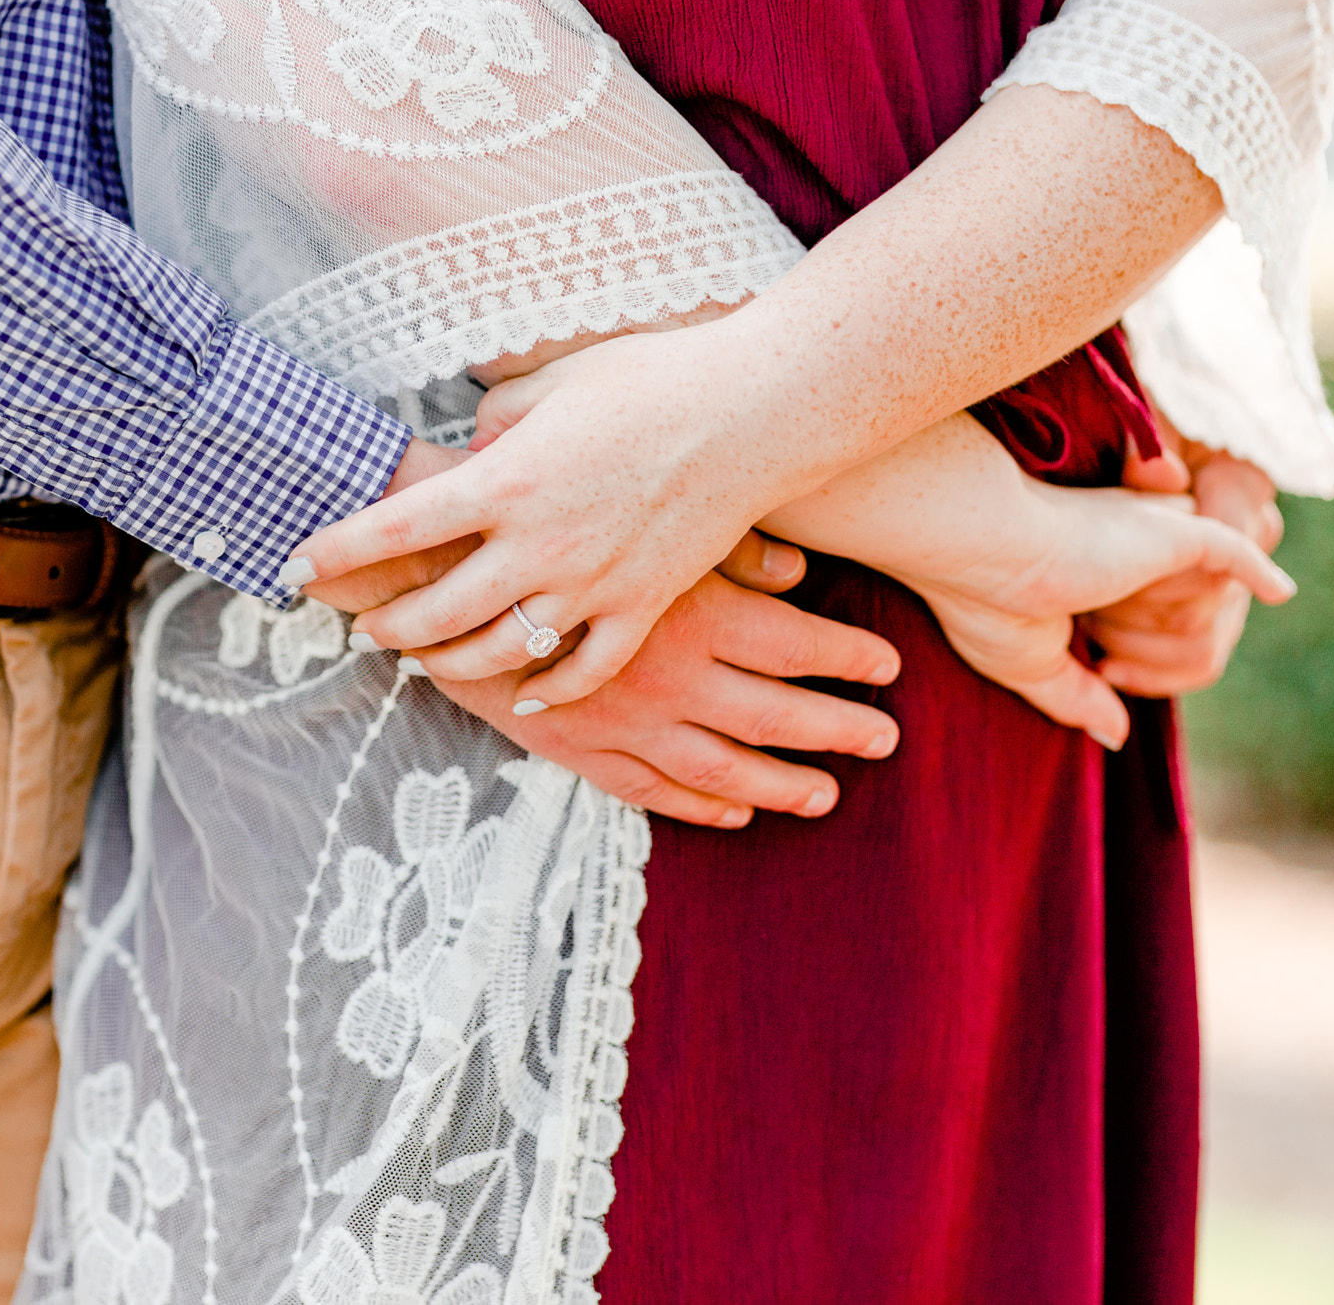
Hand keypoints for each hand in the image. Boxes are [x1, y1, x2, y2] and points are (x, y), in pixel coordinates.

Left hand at [287, 321, 795, 707]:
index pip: (396, 526)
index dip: (335, 551)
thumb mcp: (555, 380)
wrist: (758, 408)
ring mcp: (593, 583)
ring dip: (448, 660)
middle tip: (362, 622)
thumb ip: (500, 418)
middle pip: (435, 609)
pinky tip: (525, 693)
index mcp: (507, 478)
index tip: (295, 566)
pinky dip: (550, 687)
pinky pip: (586, 669)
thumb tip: (476, 446)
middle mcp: (539, 542)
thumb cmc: (654, 376)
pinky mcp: (644, 605)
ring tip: (424, 657)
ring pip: (499, 650)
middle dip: (384, 622)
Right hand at [426, 567, 900, 827]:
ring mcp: (624, 722)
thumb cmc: (549, 525)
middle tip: (886, 738)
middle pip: (774, 716)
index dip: (848, 660)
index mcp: (690, 615)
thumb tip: (798, 571)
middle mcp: (668, 676)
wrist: (443, 570)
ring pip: (721, 769)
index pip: (796, 646)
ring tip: (826, 795)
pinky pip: (651, 790)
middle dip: (837, 731)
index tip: (890, 667)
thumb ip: (725, 547)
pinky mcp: (578, 747)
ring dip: (780, 786)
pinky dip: (697, 808)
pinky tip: (734, 814)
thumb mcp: (645, 519)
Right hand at [908, 476, 1292, 747]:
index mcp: (1086, 569)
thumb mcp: (1027, 664)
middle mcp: (1123, 544)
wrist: (976, 552)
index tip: (1106, 671)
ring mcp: (1149, 534)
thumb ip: (1077, 696)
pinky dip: (1254, 570)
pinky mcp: (1170, 530)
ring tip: (1109, 620)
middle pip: (1185, 605)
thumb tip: (1116, 735)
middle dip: (1167, 642)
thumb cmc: (982, 600)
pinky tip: (1280, 592)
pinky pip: (1228, 560)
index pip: (1146, 612)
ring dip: (1176, 622)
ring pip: (1205, 590)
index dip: (1144, 653)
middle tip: (1111, 661)